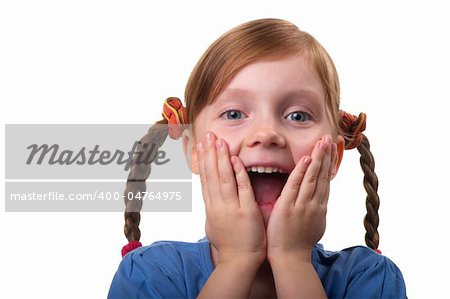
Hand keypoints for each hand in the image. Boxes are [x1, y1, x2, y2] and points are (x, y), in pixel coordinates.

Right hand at [196, 132, 266, 265]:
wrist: (238, 262)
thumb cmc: (229, 245)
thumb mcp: (214, 225)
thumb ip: (213, 209)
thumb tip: (209, 199)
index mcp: (211, 207)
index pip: (205, 179)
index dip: (203, 161)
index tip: (200, 145)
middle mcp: (218, 205)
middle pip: (211, 175)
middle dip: (209, 153)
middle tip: (207, 135)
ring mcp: (231, 208)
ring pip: (223, 178)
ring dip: (220, 158)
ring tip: (218, 141)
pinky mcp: (246, 211)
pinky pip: (242, 189)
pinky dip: (238, 173)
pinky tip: (235, 159)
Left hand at [266, 135, 336, 260]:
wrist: (291, 258)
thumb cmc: (298, 244)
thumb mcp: (314, 225)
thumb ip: (316, 211)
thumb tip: (319, 201)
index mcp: (320, 207)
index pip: (326, 181)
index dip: (330, 164)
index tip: (333, 150)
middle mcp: (315, 204)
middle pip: (323, 176)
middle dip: (327, 156)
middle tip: (330, 138)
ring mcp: (303, 205)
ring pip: (313, 177)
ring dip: (318, 158)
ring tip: (322, 142)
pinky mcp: (289, 207)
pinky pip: (296, 185)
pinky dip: (302, 172)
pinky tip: (306, 160)